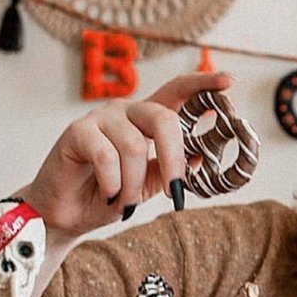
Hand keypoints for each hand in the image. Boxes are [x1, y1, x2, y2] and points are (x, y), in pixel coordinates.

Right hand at [21, 71, 232, 241]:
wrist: (67, 215)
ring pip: (134, 147)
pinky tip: (107, 195)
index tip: (229, 82)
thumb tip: (203, 156)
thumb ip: (170, 169)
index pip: (176, 91)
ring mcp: (100, 118)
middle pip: (162, 119)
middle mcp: (125, 112)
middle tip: (175, 192)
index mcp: (146, 121)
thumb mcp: (148, 185)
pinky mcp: (77, 132)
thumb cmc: (108, 195)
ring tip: (124, 202)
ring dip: (134, 185)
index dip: (202, 84)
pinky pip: (106, 156)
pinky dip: (113, 184)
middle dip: (173, 159)